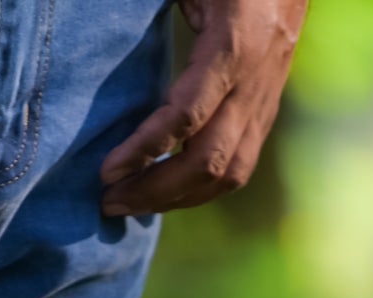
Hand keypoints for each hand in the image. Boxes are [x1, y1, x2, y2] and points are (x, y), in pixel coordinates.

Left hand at [100, 0, 306, 216]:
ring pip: (228, 173)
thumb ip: (150, 11)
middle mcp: (254, 81)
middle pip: (208, 161)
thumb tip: (106, 29)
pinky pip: (238, 166)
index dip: (144, 150)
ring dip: (176, 199)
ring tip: (131, 204)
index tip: (106, 172)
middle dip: (155, 191)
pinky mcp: (266, 111)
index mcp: (233, 44)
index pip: (186, 116)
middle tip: (109, 202)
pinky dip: (198, 189)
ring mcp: (265, 100)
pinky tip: (166, 192)